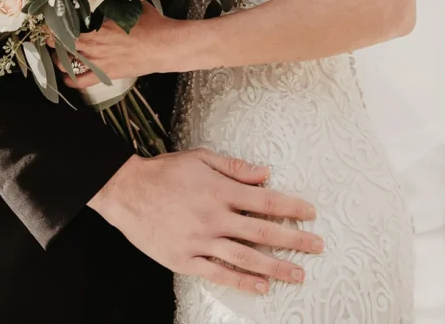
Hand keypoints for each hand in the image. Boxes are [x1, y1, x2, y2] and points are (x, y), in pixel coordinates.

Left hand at [63, 5, 172, 86]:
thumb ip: (118, 0)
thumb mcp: (133, 5)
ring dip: (58, 56)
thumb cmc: (152, 24)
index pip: (66, 24)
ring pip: (66, 62)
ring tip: (57, 51)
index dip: (54, 21)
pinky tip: (66, 75)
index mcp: (97, 25)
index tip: (52, 17)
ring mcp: (97, 61)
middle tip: (52, 32)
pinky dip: (69, 79)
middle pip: (61, 42)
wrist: (165, 47)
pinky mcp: (105, 74)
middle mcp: (93, 44)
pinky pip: (80, 81)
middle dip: (53, 37)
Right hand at [89, 148, 323, 294]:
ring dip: (275, 267)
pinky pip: (219, 274)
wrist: (127, 191)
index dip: (291, 207)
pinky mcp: (185, 260)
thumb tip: (266, 174)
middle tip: (317, 246)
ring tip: (298, 274)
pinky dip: (242, 281)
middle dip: (293, 240)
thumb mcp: (201, 158)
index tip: (311, 213)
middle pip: (262, 232)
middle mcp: (214, 218)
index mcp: (220, 190)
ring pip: (245, 258)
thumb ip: (235, 168)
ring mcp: (200, 241)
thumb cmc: (165, 171)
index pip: (265, 200)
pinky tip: (261, 287)